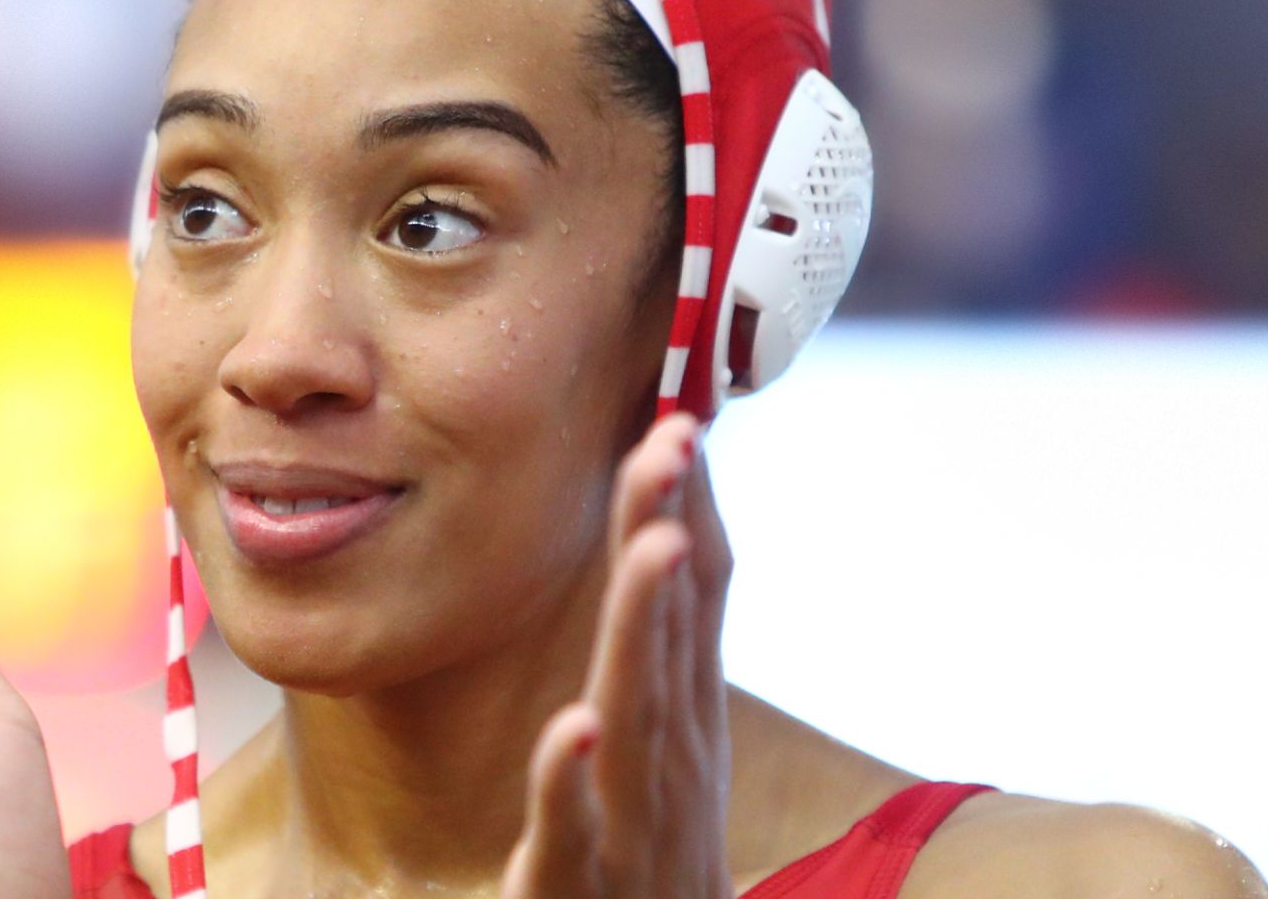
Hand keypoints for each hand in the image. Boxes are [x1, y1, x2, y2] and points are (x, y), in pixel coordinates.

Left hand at [501, 412, 731, 897]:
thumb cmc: (647, 856)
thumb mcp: (662, 744)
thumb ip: (660, 646)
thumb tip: (666, 532)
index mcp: (684, 718)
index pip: (695, 599)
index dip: (689, 509)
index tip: (680, 417)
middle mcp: (671, 760)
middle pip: (671, 633)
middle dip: (671, 531)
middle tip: (671, 438)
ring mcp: (630, 823)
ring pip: (638, 715)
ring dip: (645, 629)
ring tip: (652, 546)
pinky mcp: (575, 888)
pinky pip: (571, 830)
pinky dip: (573, 778)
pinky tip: (573, 725)